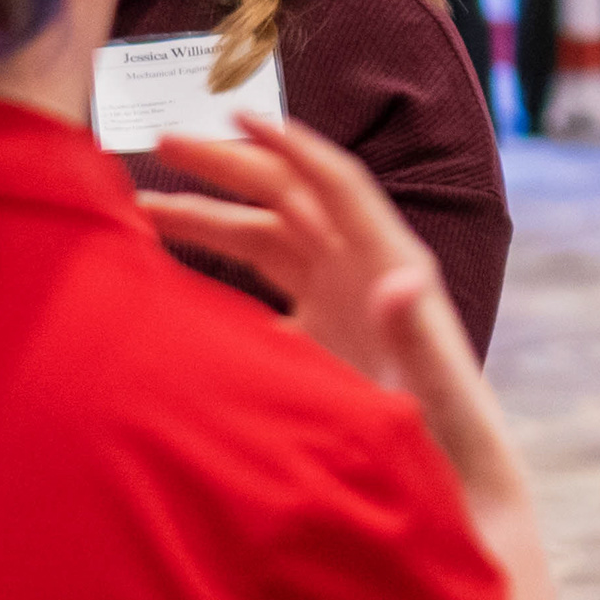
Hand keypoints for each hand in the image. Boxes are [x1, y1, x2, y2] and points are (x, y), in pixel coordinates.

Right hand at [140, 117, 521, 517]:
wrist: (456, 483)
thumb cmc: (452, 438)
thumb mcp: (434, 388)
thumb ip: (416, 335)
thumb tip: (402, 279)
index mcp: (391, 264)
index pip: (335, 185)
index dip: (288, 145)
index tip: (234, 116)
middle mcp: (362, 269)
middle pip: (288, 197)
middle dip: (227, 166)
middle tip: (162, 143)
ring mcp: (338, 299)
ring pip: (265, 236)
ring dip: (209, 218)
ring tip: (143, 208)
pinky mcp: (319, 336)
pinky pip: (260, 289)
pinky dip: (216, 274)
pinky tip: (168, 276)